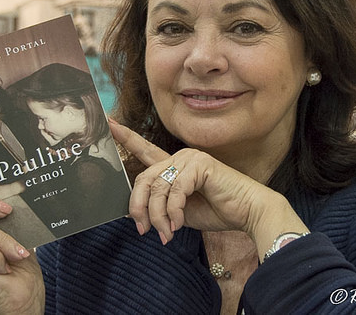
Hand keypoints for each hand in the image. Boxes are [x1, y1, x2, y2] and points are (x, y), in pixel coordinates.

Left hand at [109, 122, 307, 259]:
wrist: (247, 211)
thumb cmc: (217, 210)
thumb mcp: (179, 211)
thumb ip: (160, 207)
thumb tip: (133, 214)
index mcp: (174, 165)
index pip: (144, 149)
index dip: (125, 136)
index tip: (108, 122)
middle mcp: (179, 157)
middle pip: (143, 179)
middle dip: (139, 208)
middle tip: (143, 230)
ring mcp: (189, 159)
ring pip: (157, 188)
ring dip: (158, 216)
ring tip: (166, 233)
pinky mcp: (199, 165)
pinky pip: (175, 190)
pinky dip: (173, 212)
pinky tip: (178, 224)